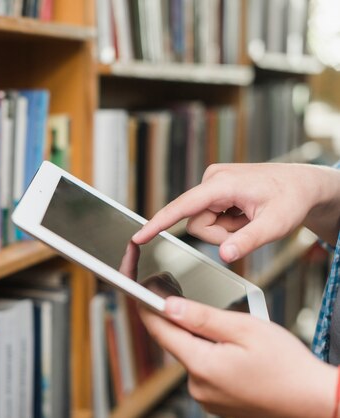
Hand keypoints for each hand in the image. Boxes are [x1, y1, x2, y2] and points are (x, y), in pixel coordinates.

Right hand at [132, 163, 339, 261]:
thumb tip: (225, 256)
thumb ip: (248, 241)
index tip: (139, 236)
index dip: (159, 223)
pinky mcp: (215, 190)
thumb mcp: (276, 225)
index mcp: (222, 184)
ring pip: (202, 222)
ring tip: (248, 220)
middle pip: (196, 223)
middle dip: (219, 235)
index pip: (182, 207)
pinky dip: (228, 223)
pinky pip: (210, 217)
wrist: (304, 184)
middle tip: (247, 229)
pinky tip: (244, 214)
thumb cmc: (292, 199)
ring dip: (225, 230)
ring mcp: (213, 184)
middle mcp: (212, 180)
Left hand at [138, 298, 336, 417]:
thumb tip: (168, 306)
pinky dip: (208, 353)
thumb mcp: (244, 329)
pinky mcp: (217, 402)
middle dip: (175, 317)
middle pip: (174, 342)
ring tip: (218, 322)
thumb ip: (202, 317)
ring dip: (196, 336)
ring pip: (190, 355)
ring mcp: (207, 397)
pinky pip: (203, 370)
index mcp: (201, 365)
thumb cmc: (288, 366)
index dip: (147, 306)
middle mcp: (197, 386)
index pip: (159, 330)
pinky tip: (228, 346)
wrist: (315, 401)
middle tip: (176, 291)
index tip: (142, 288)